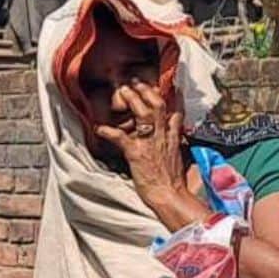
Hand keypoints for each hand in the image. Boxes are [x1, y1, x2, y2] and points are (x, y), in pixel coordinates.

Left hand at [94, 80, 189, 208]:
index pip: (173, 113)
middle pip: (158, 107)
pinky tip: (98, 128)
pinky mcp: (136, 153)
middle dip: (147, 92)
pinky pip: (121, 138)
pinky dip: (108, 131)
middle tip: (135, 82)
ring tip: (123, 90)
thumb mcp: (179, 157)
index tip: (158, 88)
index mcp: (173, 138)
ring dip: (133, 100)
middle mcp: (163, 137)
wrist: (170, 195)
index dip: (167, 98)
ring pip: (143, 115)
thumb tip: (176, 133)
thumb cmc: (173, 181)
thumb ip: (176, 142)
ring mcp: (150, 143)